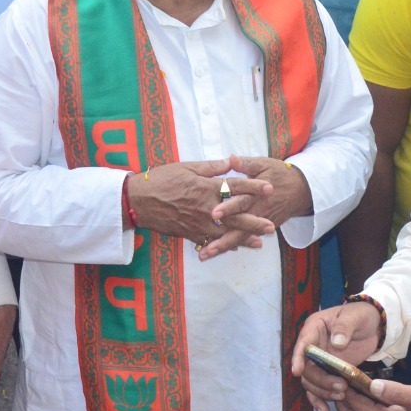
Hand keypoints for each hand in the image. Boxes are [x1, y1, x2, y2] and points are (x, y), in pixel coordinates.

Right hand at [126, 160, 271, 252]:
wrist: (139, 200)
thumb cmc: (161, 179)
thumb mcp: (185, 167)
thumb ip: (210, 167)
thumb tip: (229, 162)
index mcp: (206, 187)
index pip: (235, 186)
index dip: (253, 186)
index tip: (270, 188)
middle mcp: (206, 207)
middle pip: (235, 215)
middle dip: (254, 221)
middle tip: (271, 226)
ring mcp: (198, 222)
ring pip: (225, 232)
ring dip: (243, 238)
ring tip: (259, 243)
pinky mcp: (190, 233)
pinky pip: (210, 240)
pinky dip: (223, 244)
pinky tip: (235, 247)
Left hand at [200, 155, 312, 257]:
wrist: (301, 190)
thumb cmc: (279, 174)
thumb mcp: (264, 164)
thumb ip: (246, 164)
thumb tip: (230, 158)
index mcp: (256, 195)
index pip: (241, 202)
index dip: (228, 208)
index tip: (214, 214)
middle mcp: (257, 213)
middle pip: (239, 229)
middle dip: (223, 239)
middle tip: (206, 249)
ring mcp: (259, 223)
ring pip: (240, 238)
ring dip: (223, 247)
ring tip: (205, 255)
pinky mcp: (260, 228)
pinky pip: (244, 239)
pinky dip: (230, 246)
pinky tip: (215, 252)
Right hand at [292, 300, 382, 410]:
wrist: (374, 326)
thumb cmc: (362, 315)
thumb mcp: (355, 316)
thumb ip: (345, 326)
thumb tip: (336, 342)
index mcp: (315, 328)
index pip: (303, 344)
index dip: (298, 358)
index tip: (298, 372)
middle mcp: (313, 346)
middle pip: (307, 369)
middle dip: (321, 381)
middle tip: (341, 388)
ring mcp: (320, 361)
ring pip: (312, 382)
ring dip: (323, 392)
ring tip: (342, 395)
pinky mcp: (329, 373)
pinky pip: (319, 389)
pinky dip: (321, 400)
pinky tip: (326, 410)